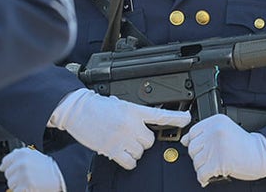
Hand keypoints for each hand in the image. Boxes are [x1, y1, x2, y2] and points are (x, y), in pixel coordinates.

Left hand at [0, 147, 64, 191]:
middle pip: (8, 173)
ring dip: (18, 184)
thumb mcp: (32, 154)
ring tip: (28, 181)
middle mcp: (21, 163)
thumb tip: (3, 164)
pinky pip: (16, 191)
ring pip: (11, 183)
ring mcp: (23, 175)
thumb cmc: (47, 166)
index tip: (11, 170)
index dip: (8, 166)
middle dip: (15, 176)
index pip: (5, 161)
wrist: (60, 175)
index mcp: (21, 153)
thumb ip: (17, 156)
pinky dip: (21, 190)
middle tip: (26, 176)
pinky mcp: (26, 185)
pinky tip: (29, 187)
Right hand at [48, 88, 190, 169]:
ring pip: (140, 152)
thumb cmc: (96, 106)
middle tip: (132, 136)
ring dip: (134, 150)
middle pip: (149, 141)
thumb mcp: (119, 103)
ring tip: (122, 142)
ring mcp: (122, 138)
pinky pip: (130, 162)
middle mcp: (130, 124)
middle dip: (143, 141)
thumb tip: (141, 121)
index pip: (159, 115)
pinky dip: (128, 161)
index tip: (187, 119)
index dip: (176, 118)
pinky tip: (121, 153)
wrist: (77, 110)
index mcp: (133, 110)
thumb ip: (133, 112)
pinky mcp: (113, 149)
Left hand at [179, 114, 265, 185]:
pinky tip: (207, 177)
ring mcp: (216, 146)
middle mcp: (214, 131)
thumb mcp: (225, 130)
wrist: (262, 154)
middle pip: (193, 148)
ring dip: (201, 168)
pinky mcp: (219, 161)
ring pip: (196, 161)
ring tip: (210, 168)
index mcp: (216, 121)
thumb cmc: (245, 144)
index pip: (192, 132)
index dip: (193, 143)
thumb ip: (205, 132)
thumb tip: (184, 140)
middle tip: (208, 160)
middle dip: (198, 157)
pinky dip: (203, 178)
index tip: (197, 149)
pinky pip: (202, 173)